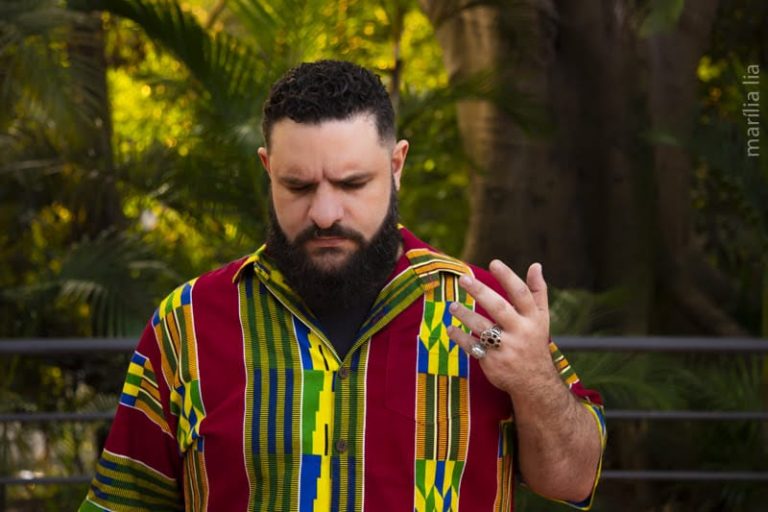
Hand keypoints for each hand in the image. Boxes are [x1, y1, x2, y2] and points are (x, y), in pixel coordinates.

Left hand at [447, 260, 557, 396]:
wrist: (535, 382)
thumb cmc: (534, 342)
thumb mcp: (542, 318)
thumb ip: (538, 292)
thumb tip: (536, 265)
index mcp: (532, 318)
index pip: (521, 294)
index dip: (508, 277)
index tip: (493, 263)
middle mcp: (520, 332)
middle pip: (499, 308)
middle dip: (480, 292)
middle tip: (463, 279)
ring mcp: (506, 348)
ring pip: (483, 328)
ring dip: (465, 315)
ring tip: (452, 306)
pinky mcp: (493, 362)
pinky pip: (472, 347)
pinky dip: (460, 338)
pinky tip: (450, 329)